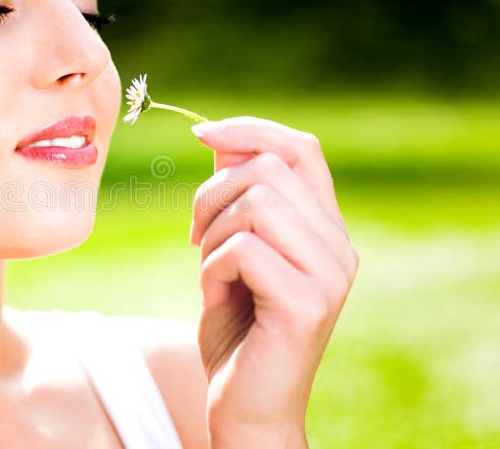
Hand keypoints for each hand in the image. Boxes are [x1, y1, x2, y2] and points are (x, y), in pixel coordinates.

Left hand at [189, 116, 359, 447]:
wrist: (245, 405)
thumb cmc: (237, 328)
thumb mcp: (231, 250)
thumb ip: (235, 198)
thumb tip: (218, 136)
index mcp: (325, 229)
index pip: (301, 148)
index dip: (251, 129)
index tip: (201, 134)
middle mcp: (339, 247)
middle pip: (267, 169)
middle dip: (211, 194)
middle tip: (195, 236)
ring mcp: (329, 275)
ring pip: (253, 204)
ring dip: (210, 233)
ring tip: (210, 272)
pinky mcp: (306, 304)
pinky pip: (241, 250)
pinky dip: (211, 268)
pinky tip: (216, 296)